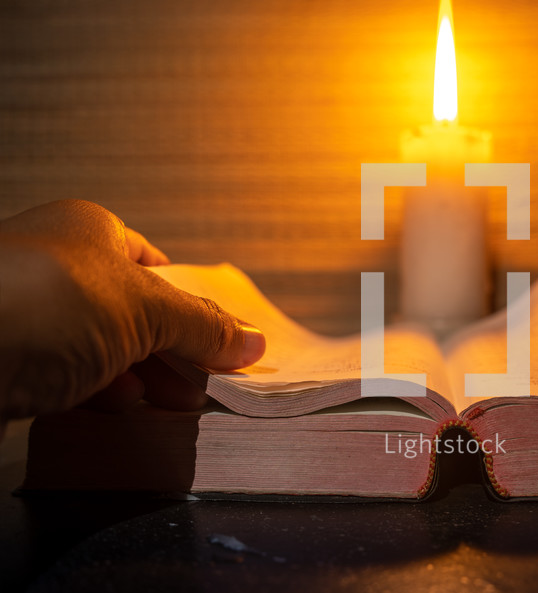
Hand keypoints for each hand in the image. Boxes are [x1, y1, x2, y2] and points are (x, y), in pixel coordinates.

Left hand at [0, 200, 264, 424]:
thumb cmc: (35, 303)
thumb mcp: (143, 309)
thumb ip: (202, 326)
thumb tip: (250, 341)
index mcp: (90, 231)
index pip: (159, 268)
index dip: (196, 305)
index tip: (225, 340)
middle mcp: (57, 265)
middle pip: (136, 312)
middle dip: (176, 350)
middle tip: (209, 381)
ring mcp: (30, 314)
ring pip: (103, 346)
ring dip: (144, 377)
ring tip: (177, 402)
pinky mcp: (9, 360)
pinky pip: (68, 375)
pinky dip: (103, 393)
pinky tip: (122, 408)